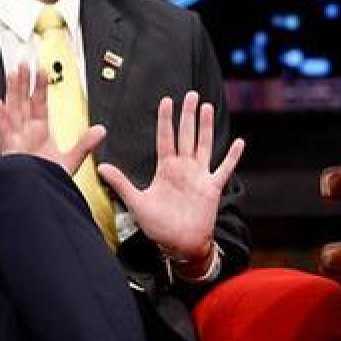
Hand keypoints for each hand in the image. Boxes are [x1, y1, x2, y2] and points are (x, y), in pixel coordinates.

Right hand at [0, 61, 106, 174]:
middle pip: (23, 101)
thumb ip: (85, 144)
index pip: (39, 104)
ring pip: (13, 110)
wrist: (36, 194)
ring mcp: (15, 140)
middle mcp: (25, 133)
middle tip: (23, 63)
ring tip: (12, 73)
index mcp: (38, 133)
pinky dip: (1, 118)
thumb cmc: (47, 180)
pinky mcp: (9, 151)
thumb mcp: (71, 159)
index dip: (40, 87)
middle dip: (23, 82)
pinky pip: (3, 132)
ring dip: (12, 92)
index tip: (41, 71)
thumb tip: (102, 130)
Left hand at [97, 91, 244, 262]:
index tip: (167, 100)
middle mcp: (184, 168)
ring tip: (207, 107)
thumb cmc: (158, 226)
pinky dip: (232, 157)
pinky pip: (224, 169)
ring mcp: (199, 176)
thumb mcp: (137, 202)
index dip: (166, 120)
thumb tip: (100, 166)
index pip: (166, 138)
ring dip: (206, 127)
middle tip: (191, 95)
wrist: (179, 245)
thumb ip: (121, 183)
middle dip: (188, 115)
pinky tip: (240, 142)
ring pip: (204, 145)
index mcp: (166, 168)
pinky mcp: (212, 188)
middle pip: (186, 135)